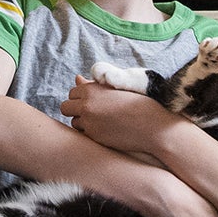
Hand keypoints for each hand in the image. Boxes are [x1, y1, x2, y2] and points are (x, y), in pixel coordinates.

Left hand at [61, 74, 175, 155]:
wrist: (151, 125)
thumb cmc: (135, 103)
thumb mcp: (115, 89)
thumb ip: (93, 85)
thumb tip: (76, 78)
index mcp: (91, 89)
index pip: (72, 93)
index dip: (81, 98)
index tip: (93, 102)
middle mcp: (86, 105)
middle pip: (66, 107)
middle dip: (76, 110)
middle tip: (92, 113)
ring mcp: (89, 122)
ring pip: (74, 122)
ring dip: (83, 122)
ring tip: (101, 122)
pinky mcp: (94, 137)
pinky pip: (83, 135)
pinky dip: (90, 133)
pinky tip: (105, 131)